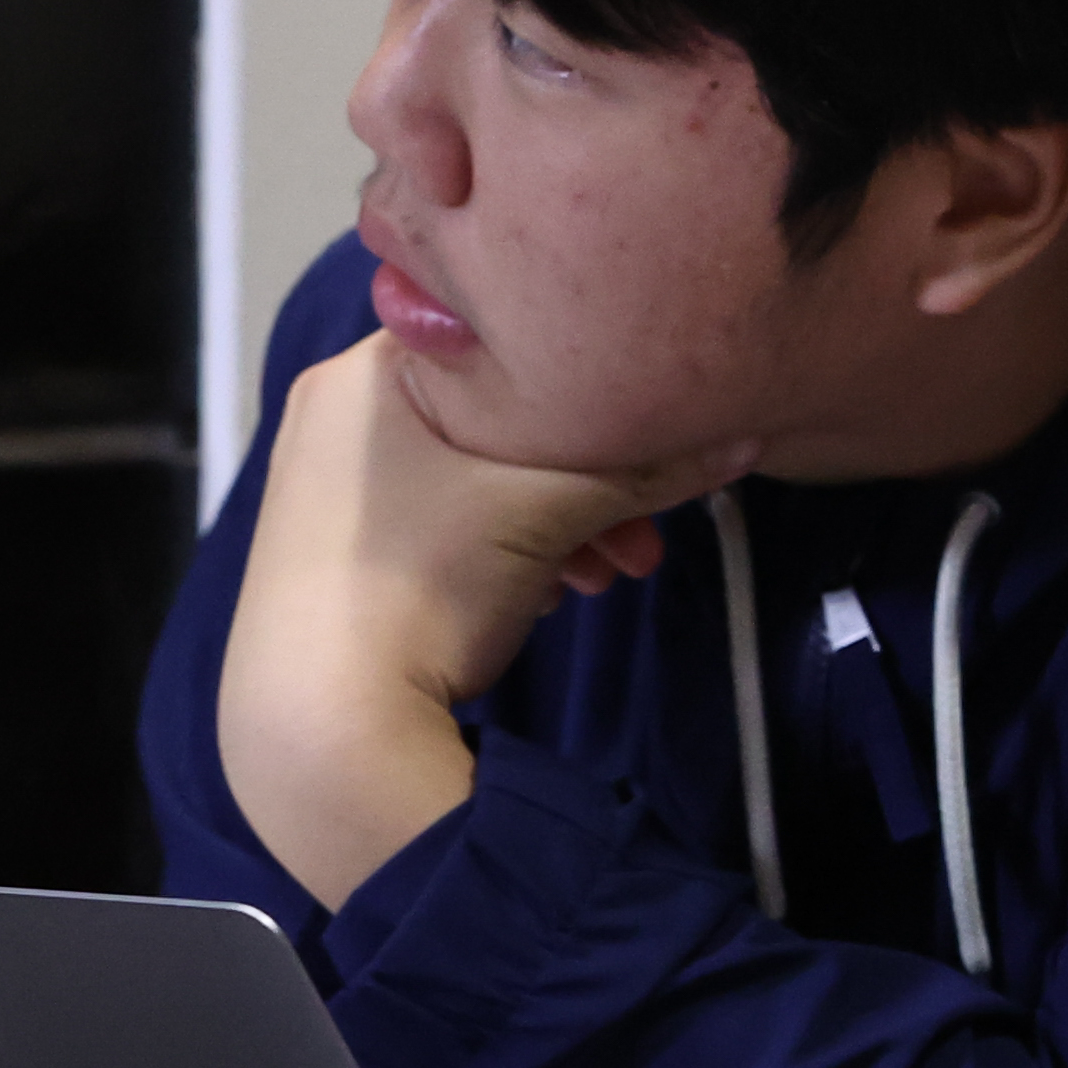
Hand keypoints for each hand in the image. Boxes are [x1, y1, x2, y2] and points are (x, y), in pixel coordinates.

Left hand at [215, 343, 746, 909]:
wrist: (323, 727)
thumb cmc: (422, 585)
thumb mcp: (549, 512)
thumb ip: (648, 469)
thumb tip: (745, 438)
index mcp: (361, 373)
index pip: (495, 339)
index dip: (581, 381)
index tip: (643, 432)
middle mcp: (331, 414)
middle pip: (493, 418)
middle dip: (583, 475)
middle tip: (642, 535)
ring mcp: (326, 486)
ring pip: (474, 475)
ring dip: (557, 520)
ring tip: (605, 578)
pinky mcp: (332, 550)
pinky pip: (442, 519)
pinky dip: (505, 545)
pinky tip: (548, 593)